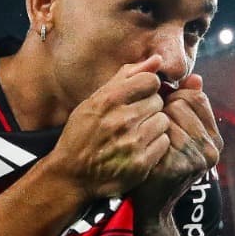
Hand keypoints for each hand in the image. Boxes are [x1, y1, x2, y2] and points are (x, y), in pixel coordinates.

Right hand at [46, 55, 168, 199]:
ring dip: (154, 127)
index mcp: (109, 100)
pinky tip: (140, 148)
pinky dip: (155, 145)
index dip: (146, 88)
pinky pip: (164, 143)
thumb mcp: (94, 101)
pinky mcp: (140, 163)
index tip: (137, 98)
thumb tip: (156, 59)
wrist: (71, 176)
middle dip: (149, 108)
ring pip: (163, 121)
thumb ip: (126, 77)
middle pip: (158, 101)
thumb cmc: (82, 135)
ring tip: (136, 134)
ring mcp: (132, 143)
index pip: (150, 80)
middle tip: (133, 120)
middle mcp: (122, 120)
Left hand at [131, 73, 222, 219]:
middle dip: (162, 109)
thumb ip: (188, 106)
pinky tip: (144, 149)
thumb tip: (195, 77)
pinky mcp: (181, 165)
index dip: (173, 99)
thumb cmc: (159, 163)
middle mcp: (212, 148)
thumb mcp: (178, 134)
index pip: (195, 96)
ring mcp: (198, 158)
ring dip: (153, 122)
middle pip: (182, 102)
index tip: (161, 114)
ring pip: (170, 114)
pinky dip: (148, 135)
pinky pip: (161, 131)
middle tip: (152, 130)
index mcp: (215, 138)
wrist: (150, 205)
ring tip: (148, 140)